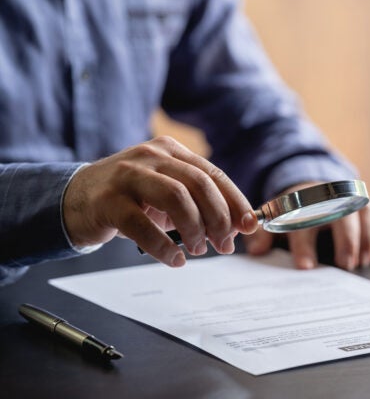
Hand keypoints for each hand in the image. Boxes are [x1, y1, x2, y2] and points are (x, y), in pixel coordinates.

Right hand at [63, 136, 257, 266]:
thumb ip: (199, 205)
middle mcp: (152, 157)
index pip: (214, 174)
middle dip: (219, 219)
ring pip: (176, 198)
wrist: (76, 198)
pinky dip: (164, 247)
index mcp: (171, 152)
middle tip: (224, 245)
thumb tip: (234, 229)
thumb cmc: (130, 198)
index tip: (250, 226)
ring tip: (197, 250)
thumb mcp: (167, 194)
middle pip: (199, 184)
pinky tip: (174, 260)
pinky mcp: (108, 200)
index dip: (236, 201)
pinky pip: (142, 225)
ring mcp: (128, 175)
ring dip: (194, 229)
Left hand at [243, 184, 369, 269]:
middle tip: (345, 266)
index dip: (304, 244)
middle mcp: (333, 199)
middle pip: (344, 214)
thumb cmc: (293, 214)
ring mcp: (355, 202)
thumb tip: (257, 252)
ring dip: (368, 237)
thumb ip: (263, 235)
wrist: (312, 192)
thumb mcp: (275, 222)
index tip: (305, 267)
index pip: (305, 220)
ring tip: (362, 262)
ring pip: (368, 212)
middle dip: (346, 240)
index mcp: (305, 202)